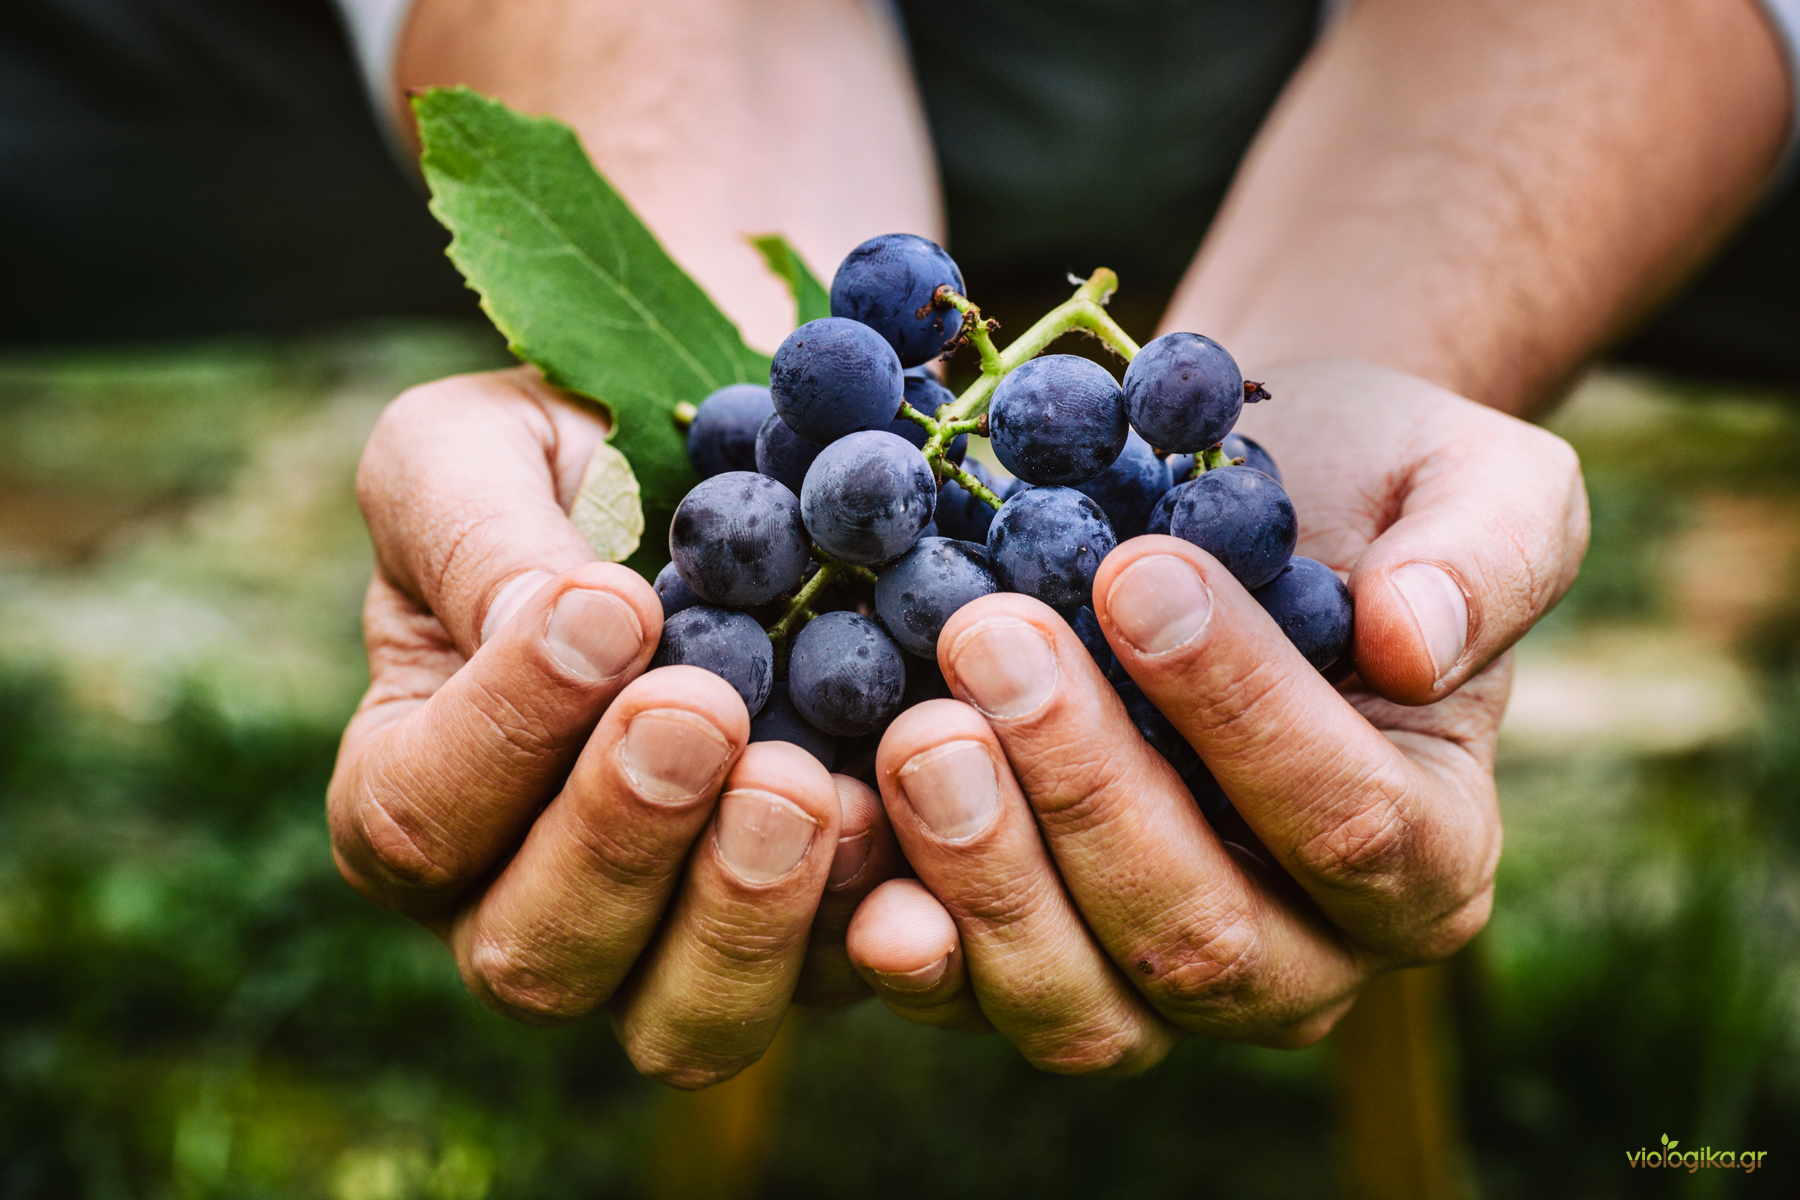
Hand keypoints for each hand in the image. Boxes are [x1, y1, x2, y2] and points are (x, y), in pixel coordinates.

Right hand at [327, 367, 899, 1086]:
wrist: (732, 483)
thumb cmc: (569, 464)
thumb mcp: (478, 451)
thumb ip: (471, 533)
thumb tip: (547, 627)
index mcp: (417, 795)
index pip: (420, 815)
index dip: (508, 728)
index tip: (614, 605)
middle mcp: (525, 905)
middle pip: (538, 955)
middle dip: (622, 838)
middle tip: (702, 712)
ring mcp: (673, 946)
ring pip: (683, 1023)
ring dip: (743, 916)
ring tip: (801, 784)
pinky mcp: (809, 945)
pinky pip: (838, 986)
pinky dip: (878, 930)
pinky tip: (913, 846)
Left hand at [844, 359, 1587, 1068]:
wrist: (1222, 504)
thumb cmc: (1361, 491)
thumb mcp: (1471, 480)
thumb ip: (1487, 556)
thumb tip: (1418, 642)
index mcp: (1426, 854)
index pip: (1350, 822)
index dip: (1242, 711)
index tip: (1137, 573)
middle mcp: (1300, 954)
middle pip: (1199, 936)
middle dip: (1087, 790)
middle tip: (993, 638)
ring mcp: (1155, 982)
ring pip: (1079, 1004)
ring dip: (986, 873)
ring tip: (917, 728)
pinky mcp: (1030, 961)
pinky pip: (965, 996)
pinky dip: (900, 935)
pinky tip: (842, 834)